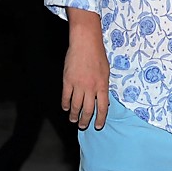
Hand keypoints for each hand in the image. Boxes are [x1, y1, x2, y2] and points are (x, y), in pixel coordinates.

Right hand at [61, 9, 110, 129]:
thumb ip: (104, 87)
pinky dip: (65, 104)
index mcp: (102, 85)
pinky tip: (65, 108)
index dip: (100, 119)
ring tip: (73, 119)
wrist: (86, 44)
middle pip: (88, 109)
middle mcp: (91, 87)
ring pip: (75, 105)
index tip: (98, 126)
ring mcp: (78, 85)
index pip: (102, 107)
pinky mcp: (67, 81)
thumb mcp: (106, 72)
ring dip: (74, 114)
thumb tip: (103, 101)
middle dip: (86, 120)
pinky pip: (66, 97)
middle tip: (83, 126)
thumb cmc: (98, 56)